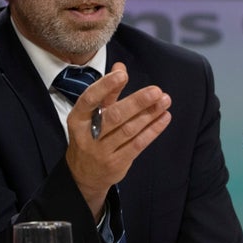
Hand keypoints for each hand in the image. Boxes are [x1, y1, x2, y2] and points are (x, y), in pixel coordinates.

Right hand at [64, 62, 171, 218]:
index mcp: (78, 119)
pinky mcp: (117, 163)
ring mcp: (102, 152)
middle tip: (155, 90)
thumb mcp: (92, 115)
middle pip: (114, 116)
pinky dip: (152, 130)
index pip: (90, 100)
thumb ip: (107, 92)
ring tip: (165, 100)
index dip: (105, 86)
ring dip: (149, 115)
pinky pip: (137, 145)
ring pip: (128, 131)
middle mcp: (88, 135)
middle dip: (136, 102)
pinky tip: (163, 118)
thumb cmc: (89, 136)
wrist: (83, 176)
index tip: (122, 74)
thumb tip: (120, 66)